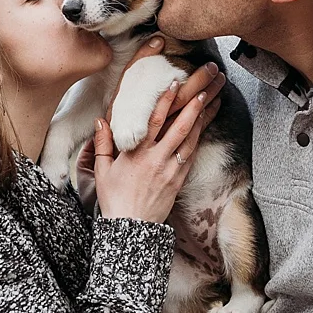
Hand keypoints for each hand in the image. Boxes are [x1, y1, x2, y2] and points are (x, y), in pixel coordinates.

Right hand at [90, 63, 223, 224]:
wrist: (132, 229)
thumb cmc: (115, 199)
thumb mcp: (102, 170)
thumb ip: (103, 143)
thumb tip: (101, 121)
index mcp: (138, 153)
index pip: (154, 121)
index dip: (165, 100)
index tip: (174, 83)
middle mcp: (158, 160)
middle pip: (179, 128)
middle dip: (193, 107)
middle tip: (204, 90)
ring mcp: (171, 171)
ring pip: (190, 141)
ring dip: (202, 121)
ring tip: (212, 104)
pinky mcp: (179, 182)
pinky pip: (191, 157)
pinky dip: (198, 141)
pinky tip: (203, 130)